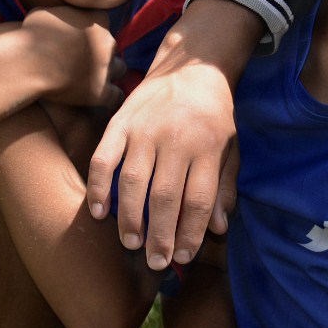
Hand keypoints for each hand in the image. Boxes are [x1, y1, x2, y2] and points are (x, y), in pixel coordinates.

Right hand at [13, 6, 125, 109]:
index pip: (102, 20)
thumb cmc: (31, 36)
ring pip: (120, 68)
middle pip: (111, 45)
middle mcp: (107, 42)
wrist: (30, 63)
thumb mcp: (44, 12)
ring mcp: (107, 67)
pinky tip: (102, 100)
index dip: (91, 29)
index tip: (78, 37)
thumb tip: (60, 16)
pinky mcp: (101, 91)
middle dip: (100, 51)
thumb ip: (62, 13)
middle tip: (83, 59)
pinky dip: (110, 98)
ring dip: (109, 72)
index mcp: (96, 20)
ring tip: (94, 79)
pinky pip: (116, 96)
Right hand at [86, 60, 238, 268]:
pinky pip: (103, 159)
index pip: (199, 200)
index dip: (190, 232)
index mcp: (207, 147)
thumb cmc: (214, 114)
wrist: (193, 65)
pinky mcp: (120, 123)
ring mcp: (144, 130)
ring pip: (133, 183)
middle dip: (160, 235)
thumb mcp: (231, 147)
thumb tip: (218, 228)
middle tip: (156, 262)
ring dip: (129, 218)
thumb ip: (224, 187)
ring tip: (130, 244)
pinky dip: (97, 187)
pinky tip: (97, 212)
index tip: (183, 256)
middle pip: (165, 197)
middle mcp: (175, 139)